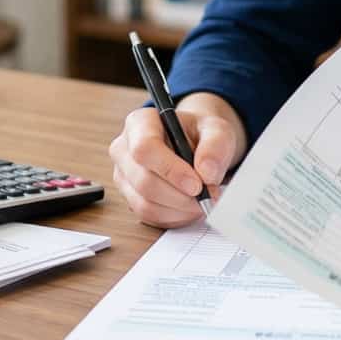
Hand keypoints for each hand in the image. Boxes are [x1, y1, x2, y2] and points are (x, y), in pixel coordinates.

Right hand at [108, 92, 246, 227]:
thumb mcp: (216, 129)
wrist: (196, 145)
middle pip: (144, 182)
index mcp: (140, 122)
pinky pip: (149, 217)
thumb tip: (206, 173)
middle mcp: (124, 149)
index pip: (144, 148)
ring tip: (201, 201)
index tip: (197, 184)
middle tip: (208, 195)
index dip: (170, 170)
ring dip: (179, 209)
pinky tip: (189, 207)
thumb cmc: (200, 133)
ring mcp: (124, 176)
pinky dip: (174, 217)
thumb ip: (215, 146)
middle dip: (180, 196)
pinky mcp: (130, 198)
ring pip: (145, 204)